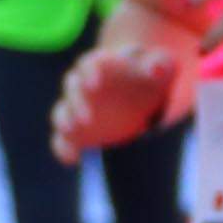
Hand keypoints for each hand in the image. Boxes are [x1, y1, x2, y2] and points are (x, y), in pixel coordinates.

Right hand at [53, 44, 180, 160]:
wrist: (139, 92)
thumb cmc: (149, 74)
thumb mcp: (160, 66)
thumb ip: (159, 65)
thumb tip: (156, 69)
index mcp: (101, 64)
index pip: (88, 64)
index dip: (88, 74)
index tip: (94, 86)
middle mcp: (83, 84)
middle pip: (72, 88)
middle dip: (76, 102)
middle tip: (86, 119)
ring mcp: (77, 107)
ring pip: (62, 111)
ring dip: (64, 121)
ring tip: (71, 132)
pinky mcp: (76, 130)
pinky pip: (63, 138)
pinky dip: (63, 147)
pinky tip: (72, 158)